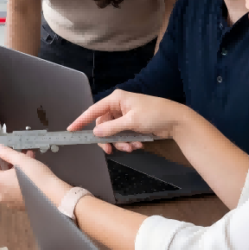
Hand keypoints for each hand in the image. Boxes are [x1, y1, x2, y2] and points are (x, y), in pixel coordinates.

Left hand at [0, 144, 57, 209]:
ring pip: (8, 181)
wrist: (53, 196)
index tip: (1, 153)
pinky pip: (15, 189)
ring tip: (27, 160)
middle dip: (8, 162)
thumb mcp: (21, 160)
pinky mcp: (20, 204)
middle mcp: (1, 194)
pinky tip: (30, 172)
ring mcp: (10, 201)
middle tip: (16, 155)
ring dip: (15, 169)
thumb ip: (7, 153)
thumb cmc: (38, 179)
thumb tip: (0, 149)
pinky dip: (19, 180)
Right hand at [68, 90, 184, 153]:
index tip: (71, 130)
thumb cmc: (155, 114)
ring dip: (121, 143)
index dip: (81, 120)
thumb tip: (96, 132)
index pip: (94, 110)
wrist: (177, 121)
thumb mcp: (132, 121)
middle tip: (110, 150)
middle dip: (109, 139)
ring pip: (113, 134)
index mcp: (116, 99)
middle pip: (103, 126)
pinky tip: (138, 145)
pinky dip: (128, 143)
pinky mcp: (132, 125)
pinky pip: (122, 136)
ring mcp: (125, 117)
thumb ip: (112, 128)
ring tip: (132, 148)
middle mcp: (119, 107)